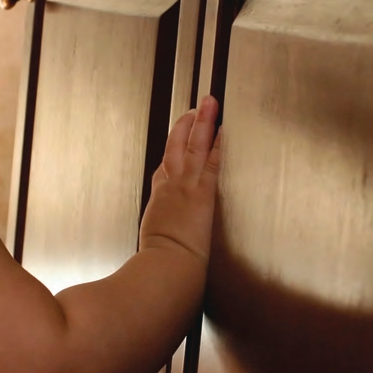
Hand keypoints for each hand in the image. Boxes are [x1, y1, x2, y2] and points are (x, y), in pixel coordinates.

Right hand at [138, 96, 221, 264]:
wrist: (166, 268)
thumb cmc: (158, 264)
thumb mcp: (150, 247)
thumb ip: (156, 239)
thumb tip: (157, 249)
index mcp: (159, 202)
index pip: (164, 172)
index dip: (171, 153)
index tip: (177, 140)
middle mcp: (170, 188)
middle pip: (176, 148)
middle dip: (184, 126)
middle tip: (193, 109)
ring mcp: (185, 187)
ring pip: (192, 146)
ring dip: (201, 122)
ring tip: (208, 104)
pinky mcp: (201, 192)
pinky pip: (211, 161)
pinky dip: (216, 143)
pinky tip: (222, 129)